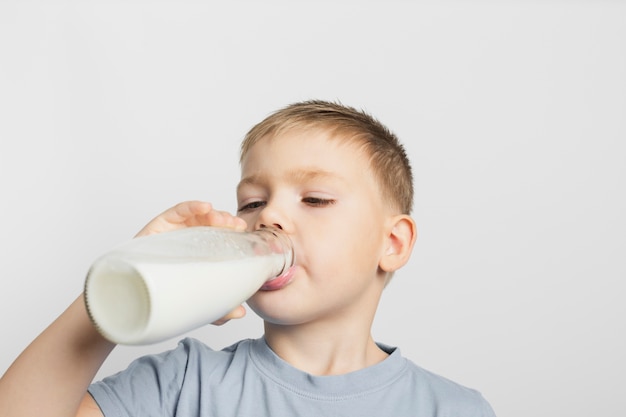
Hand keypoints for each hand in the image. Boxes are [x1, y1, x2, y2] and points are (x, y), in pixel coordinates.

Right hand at [135, 201, 248, 324]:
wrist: (130, 300)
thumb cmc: (163, 294)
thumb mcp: (196, 302)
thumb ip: (218, 308)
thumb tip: (240, 313)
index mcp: (200, 253)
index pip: (221, 238)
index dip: (234, 235)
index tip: (247, 237)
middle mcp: (188, 240)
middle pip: (212, 224)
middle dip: (227, 222)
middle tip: (237, 227)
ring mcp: (174, 232)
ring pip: (198, 216)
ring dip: (215, 214)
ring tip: (224, 220)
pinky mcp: (158, 226)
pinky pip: (177, 212)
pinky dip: (192, 206)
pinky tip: (205, 207)